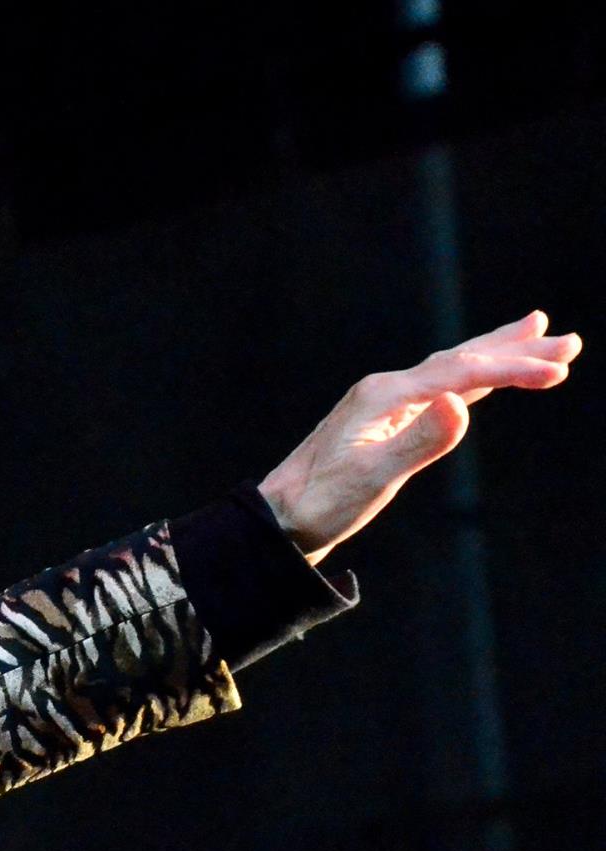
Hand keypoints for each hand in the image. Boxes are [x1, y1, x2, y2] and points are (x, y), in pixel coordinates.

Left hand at [259, 310, 579, 564]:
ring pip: (452, 368)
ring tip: (538, 332)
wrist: (280, 517)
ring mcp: (384, 402)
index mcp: (384, 395)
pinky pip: (439, 387)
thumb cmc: (322, 501)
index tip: (562, 371)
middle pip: (462, 359)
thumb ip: (419, 440)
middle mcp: (384, 389)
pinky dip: (471, 377)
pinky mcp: (384, 419)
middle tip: (570, 338)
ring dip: (497, 354)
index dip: (514, 369)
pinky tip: (484, 378)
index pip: (462, 373)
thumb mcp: (373, 476)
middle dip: (516, 347)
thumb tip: (461, 404)